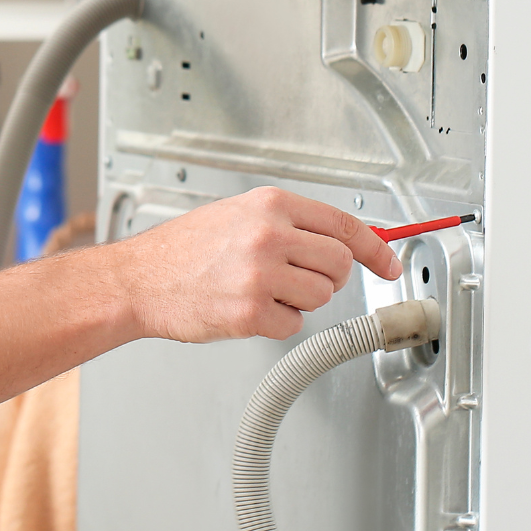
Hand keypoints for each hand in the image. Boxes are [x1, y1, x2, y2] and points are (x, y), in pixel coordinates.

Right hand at [121, 186, 401, 343]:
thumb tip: (345, 241)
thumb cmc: (184, 249)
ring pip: (321, 297)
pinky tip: (245, 308)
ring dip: (298, 300)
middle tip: (298, 279)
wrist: (139, 279)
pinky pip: (294, 325)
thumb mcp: (238, 215)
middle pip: (340, 265)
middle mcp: (269, 235)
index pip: (345, 225)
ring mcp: (261, 274)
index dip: (377, 248)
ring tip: (260, 290)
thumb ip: (289, 223)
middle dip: (328, 278)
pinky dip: (275, 323)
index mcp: (269, 205)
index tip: (390, 264)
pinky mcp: (251, 312)